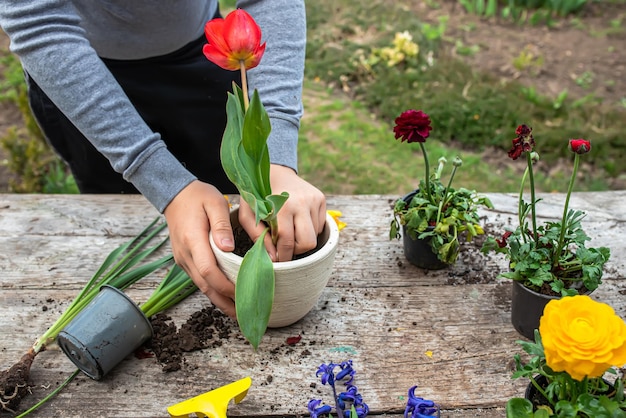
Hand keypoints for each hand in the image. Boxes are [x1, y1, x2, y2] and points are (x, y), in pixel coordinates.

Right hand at [163, 180, 235, 316]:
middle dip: (225, 302)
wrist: (175, 195)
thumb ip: (221, 225)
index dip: (226, 285)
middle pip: (205, 285)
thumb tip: (228, 247)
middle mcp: (185, 254)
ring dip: (219, 301)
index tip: (243, 293)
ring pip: (201, 286)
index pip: (209, 270)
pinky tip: (227, 297)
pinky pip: (199, 280)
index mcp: (193, 240)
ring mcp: (183, 259)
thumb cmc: (198, 196)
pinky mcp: (185, 261)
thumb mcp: (215, 203)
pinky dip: (213, 291)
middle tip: (245, 314)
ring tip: (239, 312)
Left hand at [239, 164, 325, 261]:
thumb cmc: (257, 195)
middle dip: (297, 250)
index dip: (283, 255)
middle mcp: (302, 202)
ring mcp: (314, 199)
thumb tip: (273, 258)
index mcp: (283, 206)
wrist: (273, 171)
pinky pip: (320, 225)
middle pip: (308, 242)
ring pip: (315, 235)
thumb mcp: (249, 214)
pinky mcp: (321, 198)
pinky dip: (309, 229)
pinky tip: (297, 221)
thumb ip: (258, 236)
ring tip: (290, 230)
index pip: (288, 241)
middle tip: (286, 247)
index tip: (278, 260)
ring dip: (302, 239)